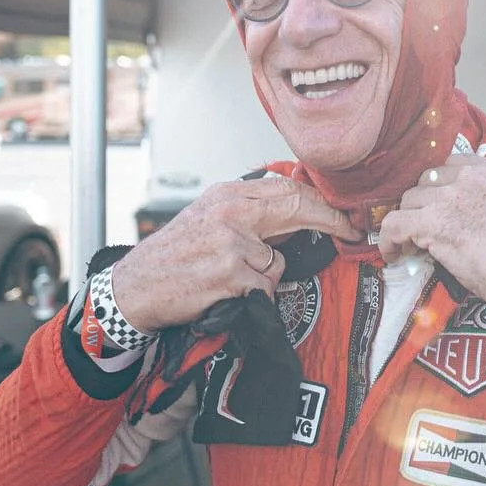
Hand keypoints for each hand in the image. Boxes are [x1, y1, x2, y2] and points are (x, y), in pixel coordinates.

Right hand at [112, 176, 358, 332]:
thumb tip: (298, 210)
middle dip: (330, 221)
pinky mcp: (230, 274)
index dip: (321, 201)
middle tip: (350, 232)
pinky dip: (253, 297)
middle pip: (297, 208)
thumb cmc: (173, 255)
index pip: (287, 188)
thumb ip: (249, 210)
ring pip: (279, 262)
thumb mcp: (208, 217)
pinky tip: (226, 293)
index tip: (342, 213)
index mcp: (227, 194)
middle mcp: (230, 213)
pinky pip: (265, 288)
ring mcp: (231, 243)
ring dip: (265, 278)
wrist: (135, 287)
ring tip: (231, 279)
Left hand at [377, 155, 485, 332]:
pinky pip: (394, 224)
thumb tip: (477, 222)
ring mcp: (451, 197)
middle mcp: (472, 176)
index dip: (440, 187)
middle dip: (423, 204)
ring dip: (408, 223)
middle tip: (423, 227)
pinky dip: (389, 240)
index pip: (452, 165)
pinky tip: (394, 254)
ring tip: (410, 244)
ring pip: (409, 201)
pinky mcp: (433, 221)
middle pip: (427, 181)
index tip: (438, 205)